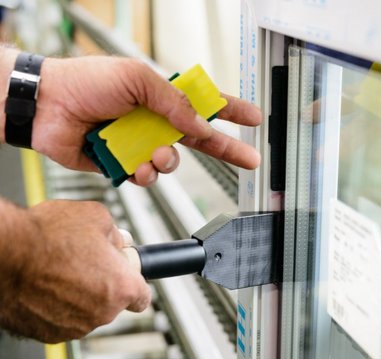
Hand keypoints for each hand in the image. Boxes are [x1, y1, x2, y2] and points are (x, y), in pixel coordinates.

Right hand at [0, 199, 150, 342]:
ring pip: (85, 312)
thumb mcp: (96, 217)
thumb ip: (117, 234)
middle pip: (112, 302)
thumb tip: (119, 241)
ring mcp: (74, 327)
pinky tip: (44, 285)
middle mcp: (102, 313)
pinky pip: (60, 320)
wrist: (2, 256)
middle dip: (102, 283)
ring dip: (78, 296)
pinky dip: (55, 307)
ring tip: (58, 270)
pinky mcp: (48, 335)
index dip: (133, 282)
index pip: (142, 297)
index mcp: (121, 287)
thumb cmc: (46, 236)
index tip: (125, 275)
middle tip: (83, 262)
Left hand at [32, 55, 261, 185]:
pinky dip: (144, 174)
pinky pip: (146, 177)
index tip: (254, 118)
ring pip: (172, 162)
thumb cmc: (85, 82)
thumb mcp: (137, 79)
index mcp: (162, 97)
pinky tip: (135, 166)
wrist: (46, 106)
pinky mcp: (124, 164)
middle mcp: (155, 122)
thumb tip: (201, 124)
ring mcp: (140, 144)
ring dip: (168, 161)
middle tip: (250, 159)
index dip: (232, 111)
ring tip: (154, 155)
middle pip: (200, 139)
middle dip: (227, 149)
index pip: (206, 104)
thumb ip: (174, 103)